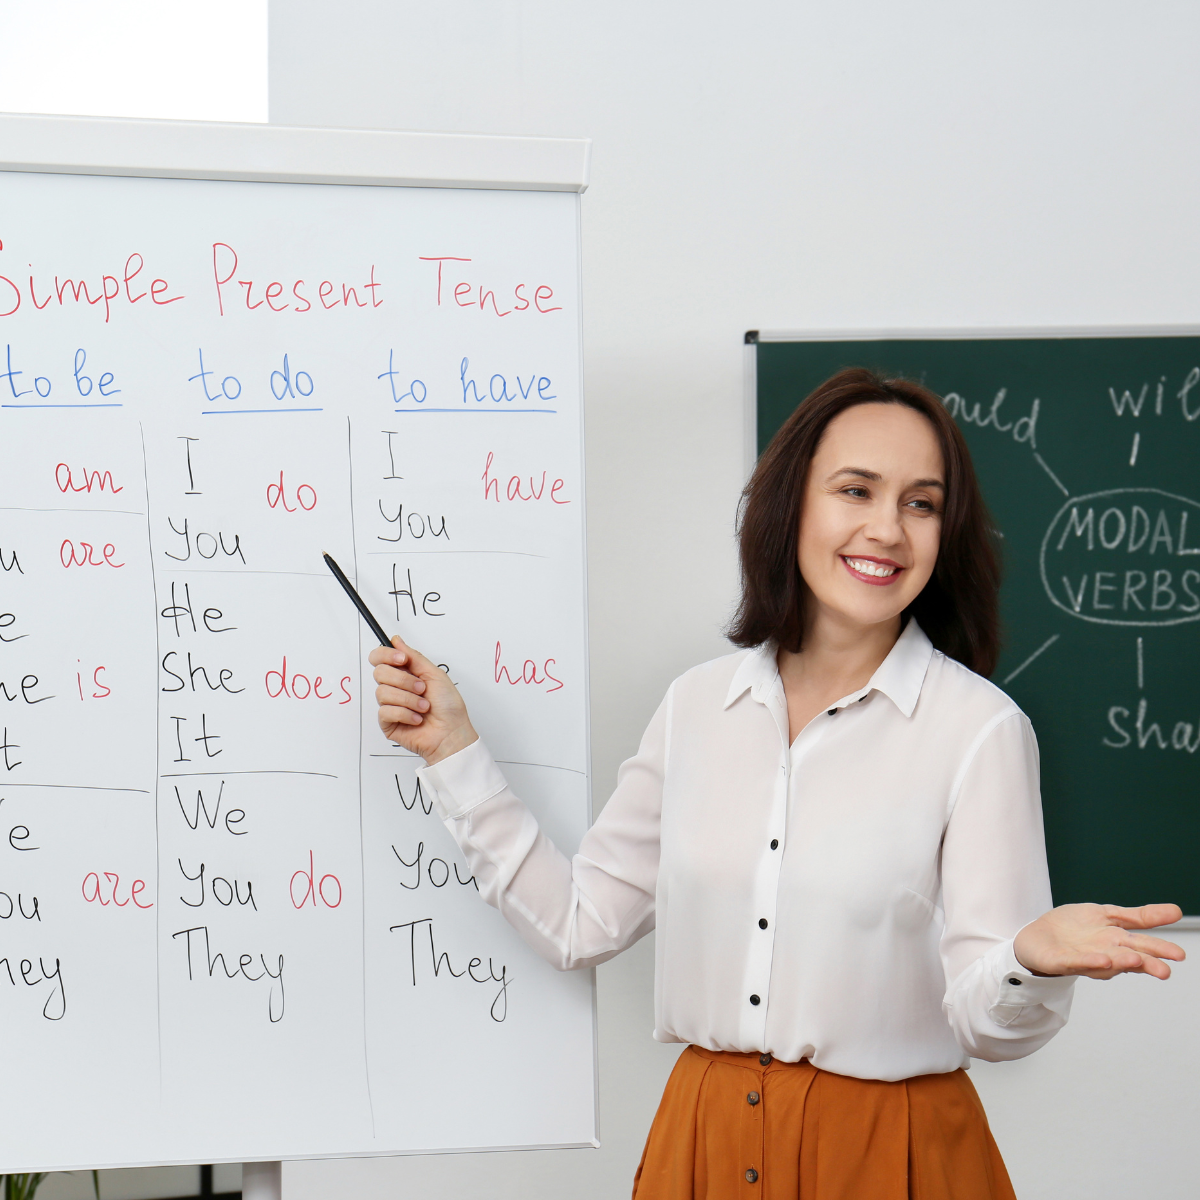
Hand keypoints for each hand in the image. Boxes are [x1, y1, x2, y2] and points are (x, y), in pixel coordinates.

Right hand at [369, 636, 477, 764]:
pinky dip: (405, 713)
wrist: (451, 733)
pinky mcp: (388, 722)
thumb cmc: (448, 707)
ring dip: (408, 699)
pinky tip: (416, 718)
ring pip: (382, 692)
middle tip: (421, 688)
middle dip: (403, 680)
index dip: (386, 655)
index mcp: (406, 673)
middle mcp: (396, 687)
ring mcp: (391, 705)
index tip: (403, 660)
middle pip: (379, 672)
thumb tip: (396, 641)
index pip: (380, 657)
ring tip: (423, 707)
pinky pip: (385, 711)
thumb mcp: (435, 674)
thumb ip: (414, 656)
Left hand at [1014, 903, 1184, 979]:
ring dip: (1121, 961)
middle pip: (1128, 956)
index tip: (1179, 955)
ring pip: (1106, 962)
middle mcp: (1105, 952)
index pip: (1141, 943)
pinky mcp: (1062, 961)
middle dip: (1147, 963)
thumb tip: (1178, 910)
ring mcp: (1084, 958)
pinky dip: (1089, 962)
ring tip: (1136, 960)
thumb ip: (1140, 916)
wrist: (1036, 938)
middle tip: (1166, 970)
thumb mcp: (1108, 915)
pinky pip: (1076, 962)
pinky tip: (1103, 961)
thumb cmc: (1074, 928)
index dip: (1158, 949)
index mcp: (1116, 940)